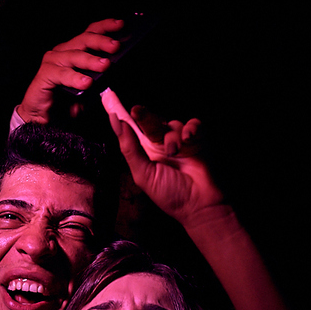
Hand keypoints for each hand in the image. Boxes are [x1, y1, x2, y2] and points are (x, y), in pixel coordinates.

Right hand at [16, 19, 123, 124]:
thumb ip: (101, 78)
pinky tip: (87, 83)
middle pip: (84, 40)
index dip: (105, 27)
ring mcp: (53, 61)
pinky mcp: (45, 74)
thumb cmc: (67, 102)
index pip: (91, 33)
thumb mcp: (90, 89)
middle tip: (116, 45)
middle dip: (101, 41)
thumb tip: (116, 69)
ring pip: (75, 55)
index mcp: (75, 51)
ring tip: (105, 65)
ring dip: (91, 60)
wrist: (45, 119)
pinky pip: (63, 74)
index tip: (121, 24)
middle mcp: (64, 52)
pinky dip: (75, 78)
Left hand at [102, 89, 225, 227]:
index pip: (133, 130)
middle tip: (136, 111)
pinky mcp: (199, 140)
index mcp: (146, 153)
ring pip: (173, 124)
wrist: (199, 207)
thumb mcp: (143, 174)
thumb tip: (115, 122)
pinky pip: (194, 124)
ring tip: (173, 151)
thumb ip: (129, 148)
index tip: (111, 103)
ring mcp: (181, 141)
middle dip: (144, 116)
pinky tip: (188, 138)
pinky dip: (191, 128)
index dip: (124, 117)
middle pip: (151, 122)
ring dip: (171, 135)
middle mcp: (162, 144)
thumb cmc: (170, 195)